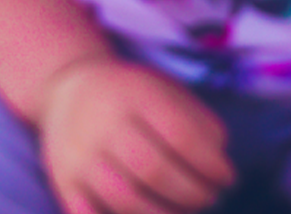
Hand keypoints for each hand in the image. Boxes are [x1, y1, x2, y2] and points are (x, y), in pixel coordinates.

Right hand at [38, 55, 235, 213]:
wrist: (67, 88)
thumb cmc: (130, 95)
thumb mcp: (164, 89)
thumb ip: (197, 120)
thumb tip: (220, 158)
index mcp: (135, 93)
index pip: (179, 135)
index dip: (209, 163)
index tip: (226, 177)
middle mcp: (104, 122)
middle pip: (153, 170)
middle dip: (191, 193)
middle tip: (208, 198)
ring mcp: (79, 154)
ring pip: (124, 199)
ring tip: (182, 211)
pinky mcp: (63, 181)